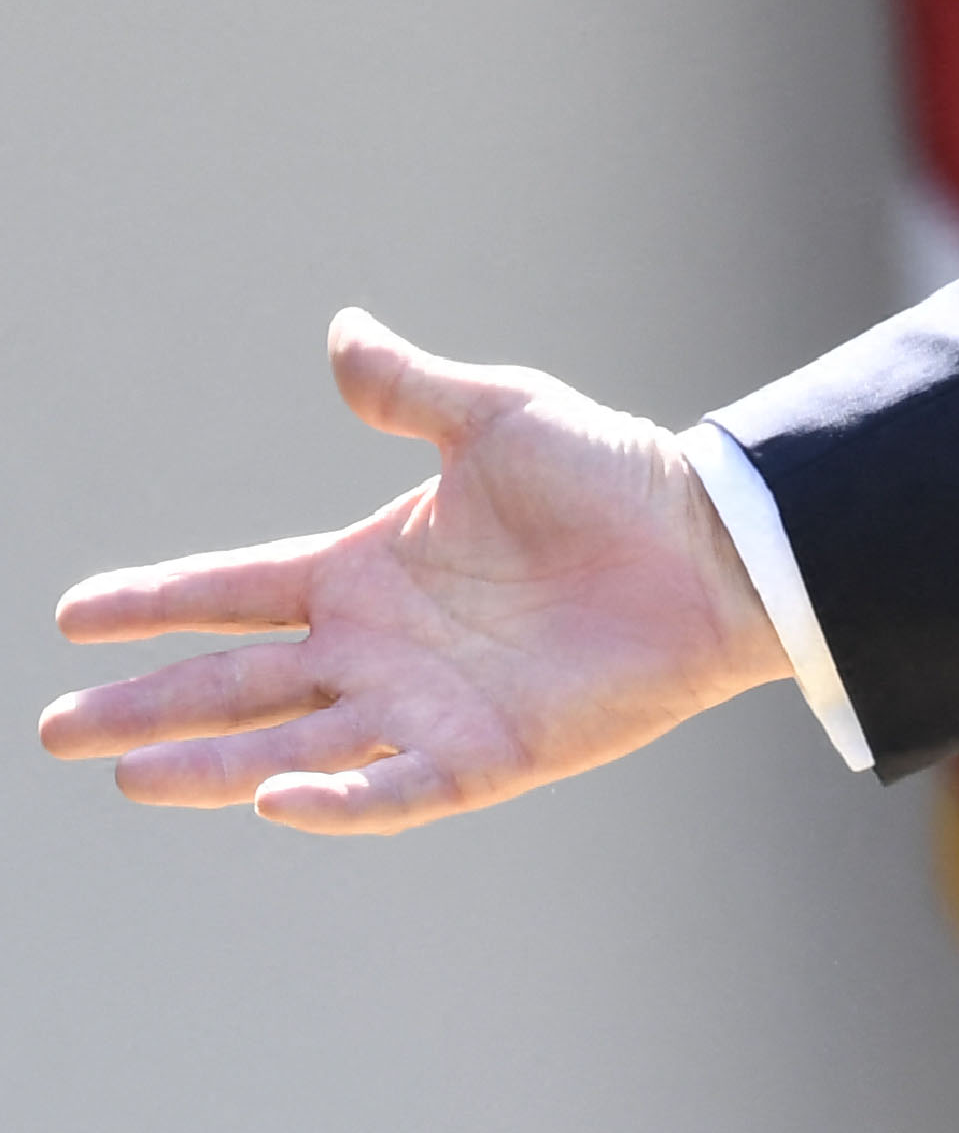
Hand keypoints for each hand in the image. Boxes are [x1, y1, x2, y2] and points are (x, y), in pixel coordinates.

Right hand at [41, 311, 793, 832]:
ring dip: (209, 766)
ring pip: (290, 746)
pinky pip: (396, 790)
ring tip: (127, 777)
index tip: (71, 614)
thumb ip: (409, 390)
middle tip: (55, 730)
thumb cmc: (617, 477)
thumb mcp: (498, 417)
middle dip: (145, 705)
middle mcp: (381, 648)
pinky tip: (274, 799)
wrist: (718, 542)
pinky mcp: (488, 753)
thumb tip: (342, 331)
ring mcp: (427, 707)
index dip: (154, 601)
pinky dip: (336, 801)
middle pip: (236, 682)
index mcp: (368, 570)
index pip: (234, 590)